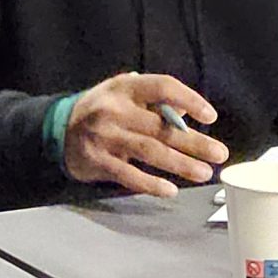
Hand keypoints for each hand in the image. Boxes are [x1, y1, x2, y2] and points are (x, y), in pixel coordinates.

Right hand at [64, 71, 228, 198]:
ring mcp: (105, 136)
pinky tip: (171, 190)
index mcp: (125, 88)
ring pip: (150, 151)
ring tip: (204, 173)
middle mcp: (115, 110)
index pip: (163, 87)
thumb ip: (155, 102)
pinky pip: (129, 174)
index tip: (210, 116)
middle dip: (194, 142)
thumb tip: (188, 114)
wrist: (58, 130)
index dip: (190, 99)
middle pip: (161, 126)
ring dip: (180, 164)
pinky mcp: (98, 161)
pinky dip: (152, 184)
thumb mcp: (125, 95)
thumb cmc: (103, 111)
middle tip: (219, 154)